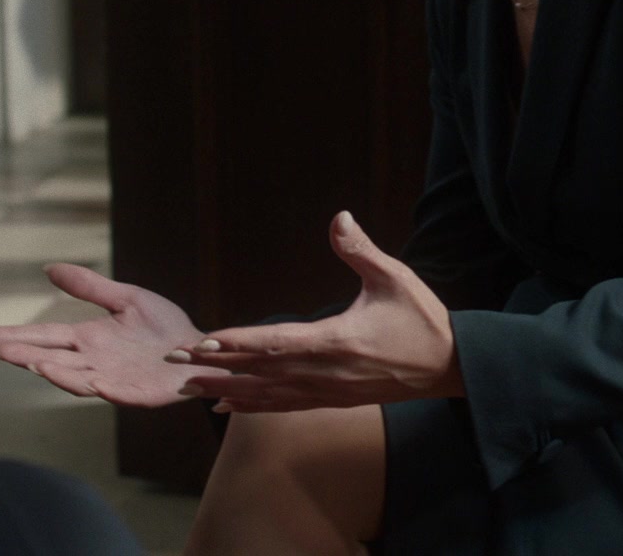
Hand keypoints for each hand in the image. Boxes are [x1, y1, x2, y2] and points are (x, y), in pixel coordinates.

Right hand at [0, 264, 227, 406]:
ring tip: (34, 363)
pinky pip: (116, 392)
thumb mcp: (127, 298)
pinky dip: (102, 388)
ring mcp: (113, 379)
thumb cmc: (164, 326)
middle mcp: (94, 361)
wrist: (202, 350)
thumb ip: (91, 287)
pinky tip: (91, 381)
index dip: (15, 336)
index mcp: (89, 339)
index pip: (45, 337)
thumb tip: (48, 267)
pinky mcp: (138, 393)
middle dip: (24, 356)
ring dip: (56, 373)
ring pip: (76, 379)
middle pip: (52, 359)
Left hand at [170, 210, 461, 412]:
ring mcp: (326, 390)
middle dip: (215, 366)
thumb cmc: (422, 320)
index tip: (202, 342)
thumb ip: (361, 250)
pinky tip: (227, 405)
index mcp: (336, 340)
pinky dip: (252, 405)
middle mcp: (324, 372)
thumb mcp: (395, 278)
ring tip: (189, 386)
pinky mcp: (332, 400)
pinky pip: (283, 406)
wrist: (448, 366)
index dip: (236, 342)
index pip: (274, 343)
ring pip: (265, 394)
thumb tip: (339, 217)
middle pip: (259, 371)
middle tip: (175, 360)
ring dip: (225, 389)